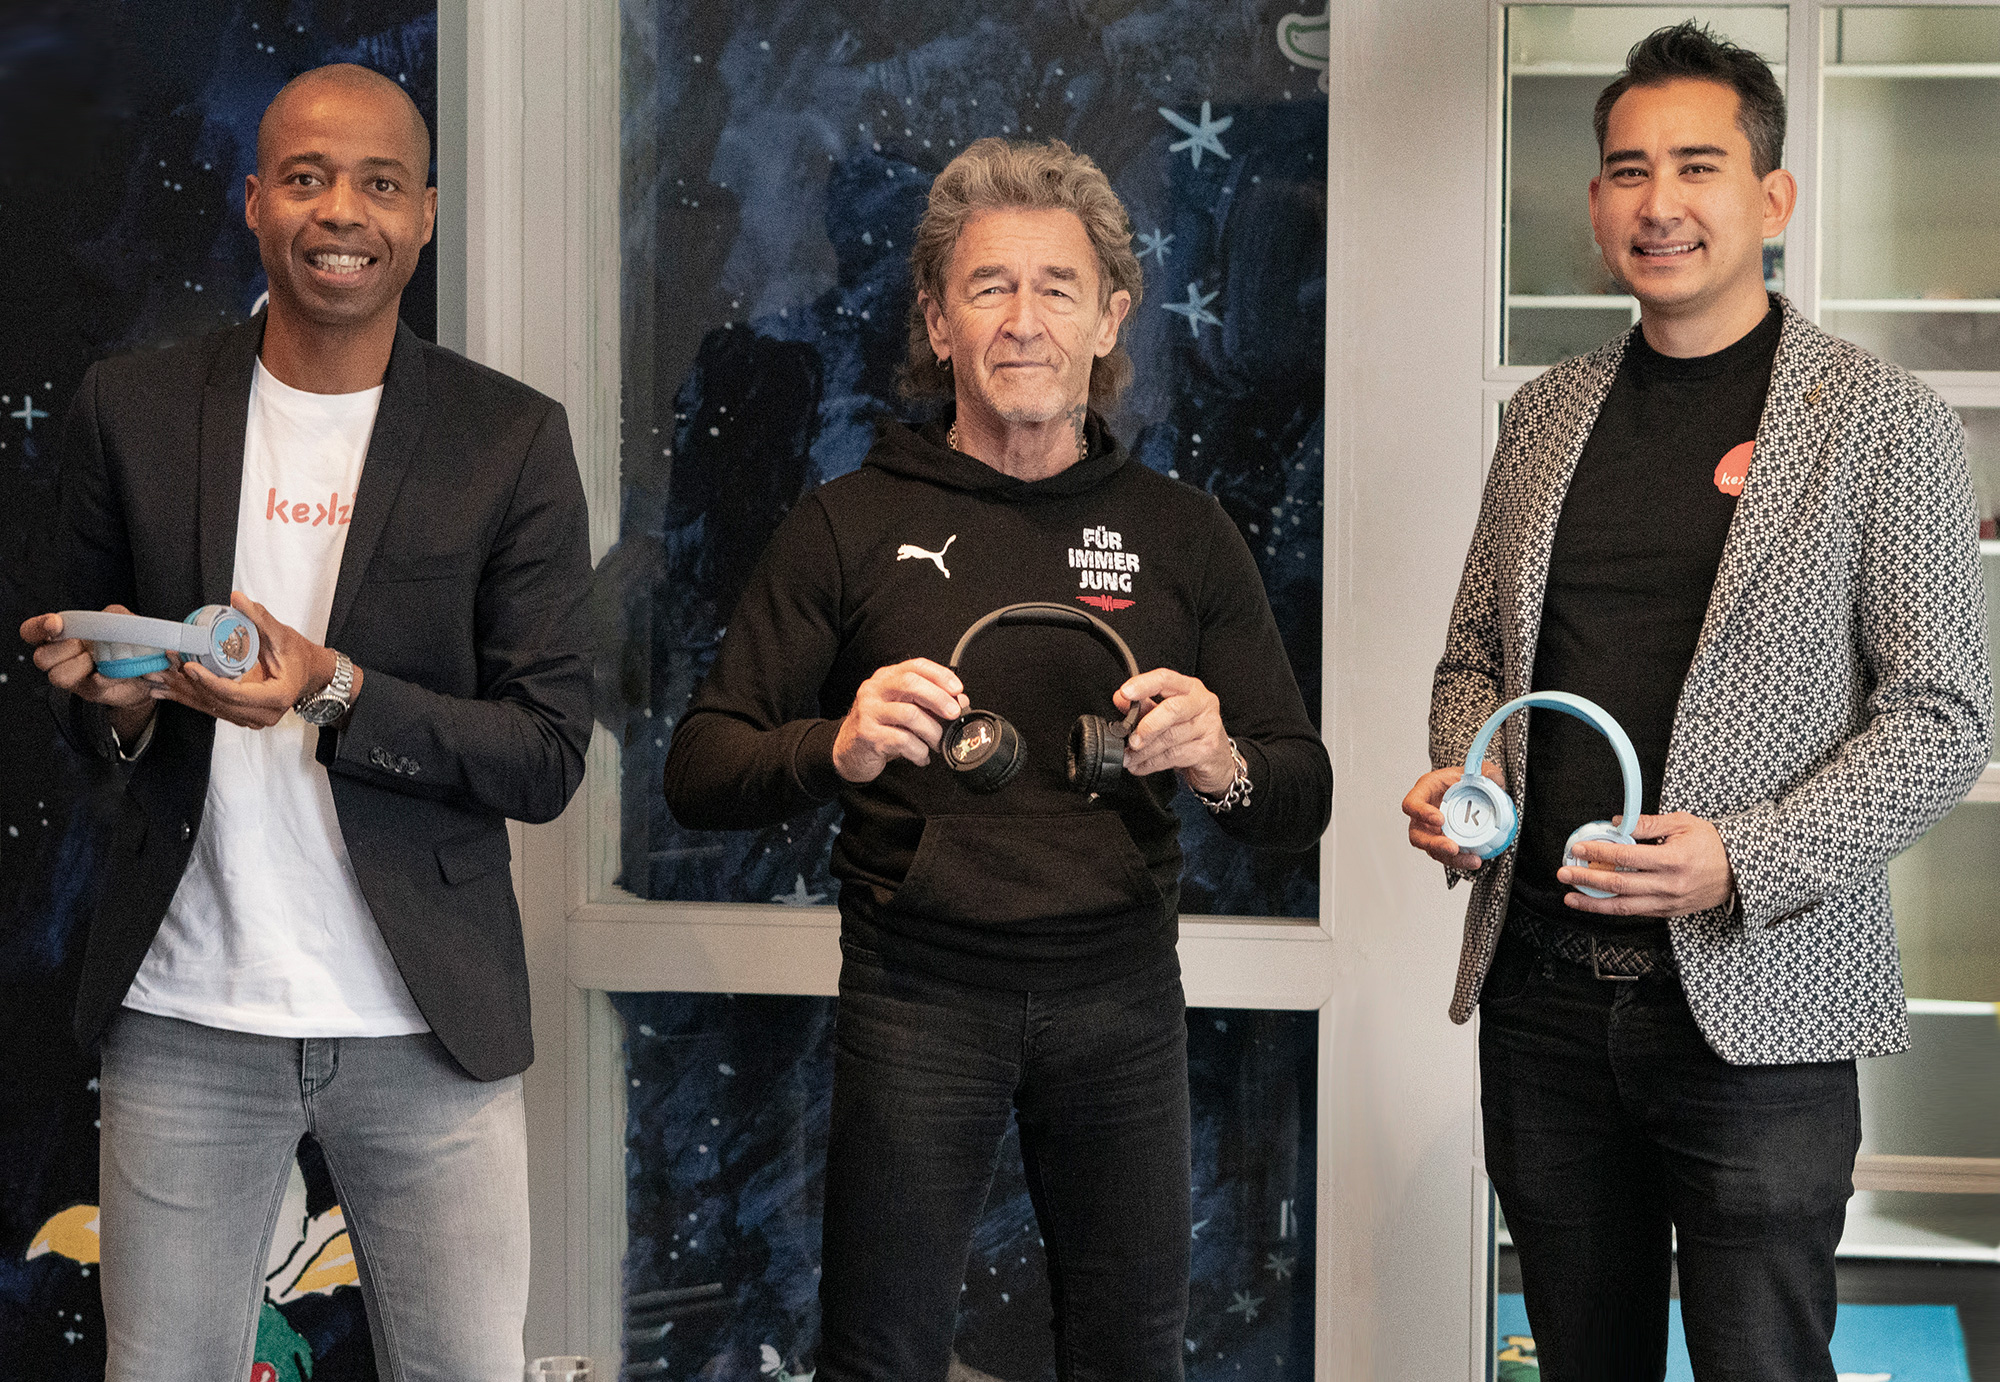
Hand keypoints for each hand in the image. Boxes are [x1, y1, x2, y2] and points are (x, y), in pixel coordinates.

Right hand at [23, 606, 159, 743]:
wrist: (152, 671)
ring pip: (58, 675)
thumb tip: (110, 620)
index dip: (38, 628)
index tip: (55, 625)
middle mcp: (62, 656)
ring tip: (104, 659)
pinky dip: (109, 675)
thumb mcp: (123, 620)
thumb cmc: (129, 642)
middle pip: (42, 657)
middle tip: (87, 646)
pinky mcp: (91, 691)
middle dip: (66, 649)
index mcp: (64, 634)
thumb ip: (113, 616)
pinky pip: (93, 684)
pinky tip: (120, 670)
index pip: (32, 631)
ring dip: (83, 665)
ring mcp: (74, 676)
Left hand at [148, 592, 349, 730]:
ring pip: (212, 709)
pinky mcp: (243, 717)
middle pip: (219, 703)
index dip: (210, 682)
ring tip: (158, 678)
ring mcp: (253, 719)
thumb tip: (237, 598)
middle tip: (164, 667)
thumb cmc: (299, 656)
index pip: (236, 694)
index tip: (189, 667)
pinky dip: (191, 698)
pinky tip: (168, 691)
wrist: (311, 674)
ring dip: (185, 693)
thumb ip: (259, 618)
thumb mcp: (282, 635)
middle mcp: (264, 714)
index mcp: (276, 697)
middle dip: (189, 686)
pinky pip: (214, 709)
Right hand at [832, 658, 969, 782]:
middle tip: (954, 713)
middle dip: (938, 698)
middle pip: (911, 683)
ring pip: (909, 714)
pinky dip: (919, 751)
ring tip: (936, 742)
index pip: (915, 666)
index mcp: (886, 678)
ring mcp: (869, 711)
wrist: (848, 751)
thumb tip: (960, 701)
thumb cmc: (880, 728)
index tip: (957, 689)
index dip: (940, 675)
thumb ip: (929, 703)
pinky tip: (922, 757)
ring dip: (931, 731)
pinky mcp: (868, 734)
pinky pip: (902, 740)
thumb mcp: (904, 710)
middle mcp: (874, 690)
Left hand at [1115, 669, 1233, 794]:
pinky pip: (1174, 756)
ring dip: (1144, 751)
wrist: (1217, 760)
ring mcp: (1208, 725)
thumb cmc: (1191, 732)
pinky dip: (1152, 763)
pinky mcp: (1208, 749)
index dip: (1143, 684)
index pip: (1165, 679)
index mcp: (1190, 688)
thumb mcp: (1167, 715)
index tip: (1125, 693)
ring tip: (1128, 757)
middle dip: (1147, 726)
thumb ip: (1144, 705)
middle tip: (1130, 739)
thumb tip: (1120, 699)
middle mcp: (1202, 702)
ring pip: (1170, 737)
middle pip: (1172, 709)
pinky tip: (1140, 766)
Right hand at [1402, 762, 1505, 870]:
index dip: (1421, 813)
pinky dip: (1460, 861)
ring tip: (1472, 859)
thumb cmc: (1463, 778)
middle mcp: (1423, 815)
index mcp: (1425, 791)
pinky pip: (1447, 856)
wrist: (1468, 790)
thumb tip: (1494, 779)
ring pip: (1433, 850)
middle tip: (1452, 847)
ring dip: (1451, 858)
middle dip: (1434, 844)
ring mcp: (1431, 831)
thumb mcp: (1476, 769)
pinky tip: (1475, 860)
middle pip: (1417, 835)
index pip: (1411, 804)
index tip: (1439, 819)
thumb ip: (1486, 771)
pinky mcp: (1443, 843)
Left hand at [1560, 812, 1734, 916]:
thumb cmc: (1711, 845)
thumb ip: (1647, 824)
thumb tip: (1617, 823)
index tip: (1579, 849)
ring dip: (1593, 903)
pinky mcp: (1669, 912)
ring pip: (1624, 907)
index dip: (1598, 853)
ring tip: (1571, 897)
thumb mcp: (1682, 824)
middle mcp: (1668, 885)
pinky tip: (1597, 902)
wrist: (1738, 871)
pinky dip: (1613, 908)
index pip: (1625, 858)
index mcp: (1672, 860)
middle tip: (1565, 873)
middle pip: (1619, 885)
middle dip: (1587, 879)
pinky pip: (1636, 912)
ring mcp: (1668, 902)